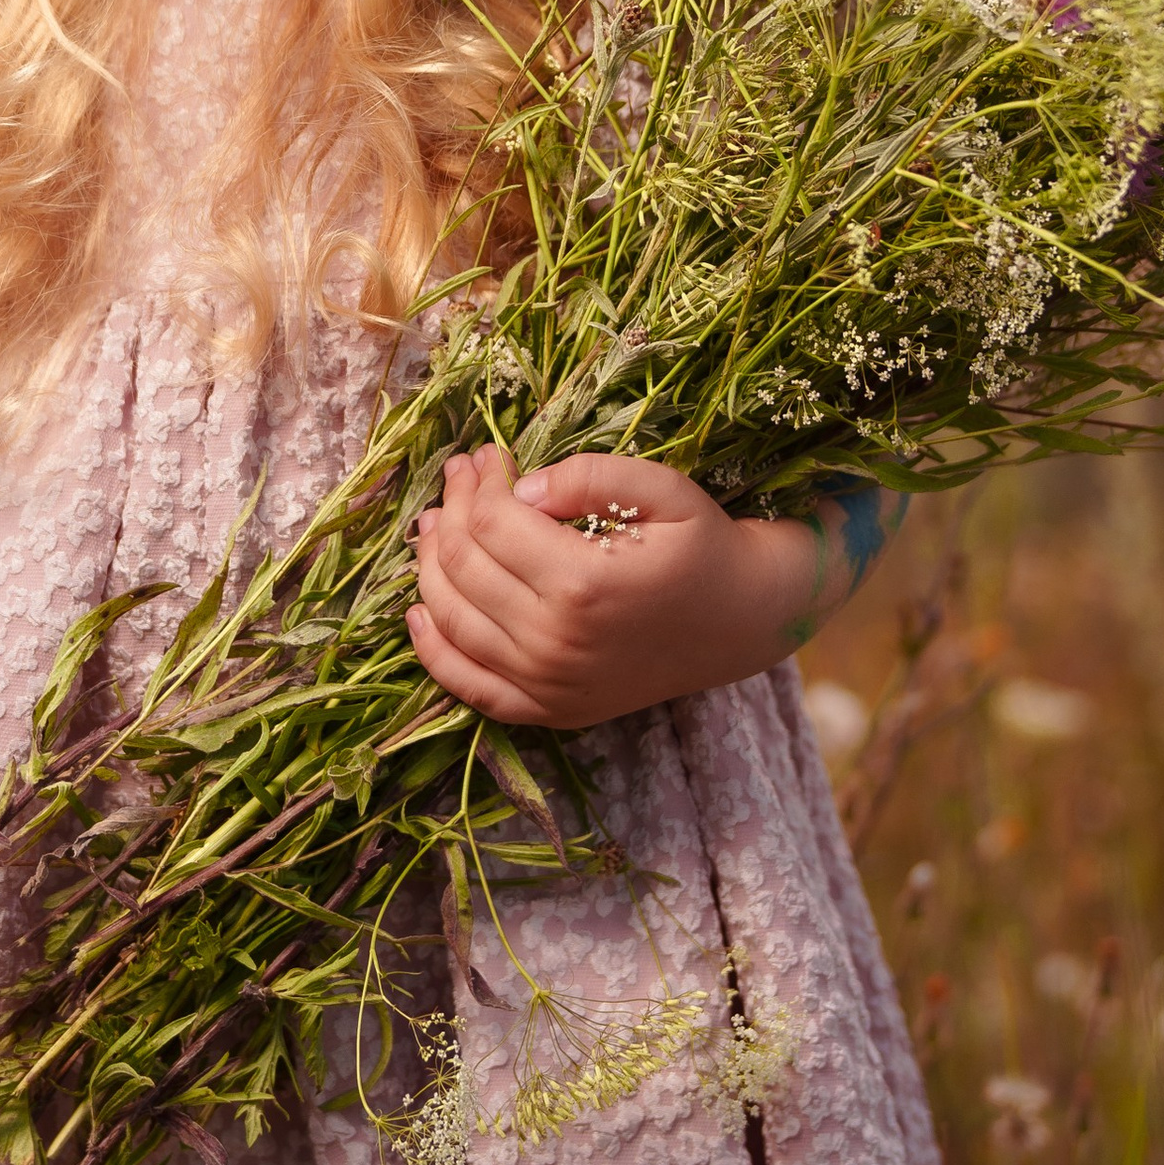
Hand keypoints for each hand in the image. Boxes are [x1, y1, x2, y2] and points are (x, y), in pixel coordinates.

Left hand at [407, 445, 853, 730]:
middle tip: (459, 477)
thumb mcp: (662, 489)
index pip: (491, 522)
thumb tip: (516, 489)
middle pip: (464, 565)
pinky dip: (433, 648)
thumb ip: (587, 476)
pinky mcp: (548, 710)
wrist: (744, 620)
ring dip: (431, 565)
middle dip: (452, 510)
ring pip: (452, 618)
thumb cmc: (703, 545)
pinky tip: (419, 609)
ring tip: (437, 524)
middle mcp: (556, 642)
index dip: (477, 481)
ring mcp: (548, 684)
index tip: (483, 454)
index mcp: (583, 582)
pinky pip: (468, 686)